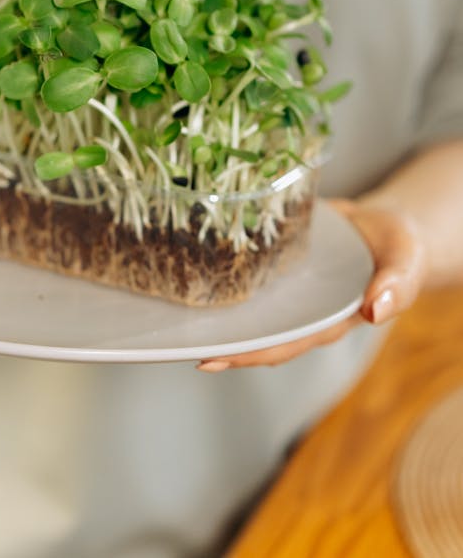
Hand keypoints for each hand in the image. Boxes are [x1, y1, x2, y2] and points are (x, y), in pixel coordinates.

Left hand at [197, 199, 427, 372]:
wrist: (386, 223)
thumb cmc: (399, 248)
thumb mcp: (406, 261)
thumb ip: (397, 284)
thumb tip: (377, 310)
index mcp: (329, 319)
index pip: (283, 344)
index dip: (249, 354)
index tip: (213, 359)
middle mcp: (301, 308)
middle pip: (255, 331)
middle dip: (220, 339)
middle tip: (179, 341)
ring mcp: (287, 285)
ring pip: (247, 304)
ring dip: (216, 309)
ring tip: (175, 310)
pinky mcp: (277, 256)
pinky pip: (248, 266)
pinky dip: (224, 266)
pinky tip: (196, 257)